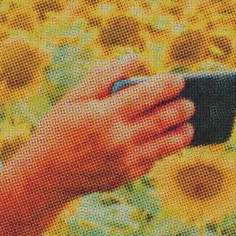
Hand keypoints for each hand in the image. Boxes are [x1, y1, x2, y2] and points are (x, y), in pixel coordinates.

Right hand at [10, 55, 193, 206]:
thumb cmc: (57, 130)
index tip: (179, 80)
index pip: (146, 95)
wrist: (44, 175)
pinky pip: (151, 161)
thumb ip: (105, 77)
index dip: (167, 85)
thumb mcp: (74, 98)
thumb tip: (134, 59)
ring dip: (181, 134)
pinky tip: (165, 143)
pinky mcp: (125, 176)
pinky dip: (161, 151)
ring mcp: (123, 161)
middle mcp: (118, 139)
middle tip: (190, 103)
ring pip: (164, 145)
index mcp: (105, 115)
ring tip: (189, 126)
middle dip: (180, 109)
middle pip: (161, 120)